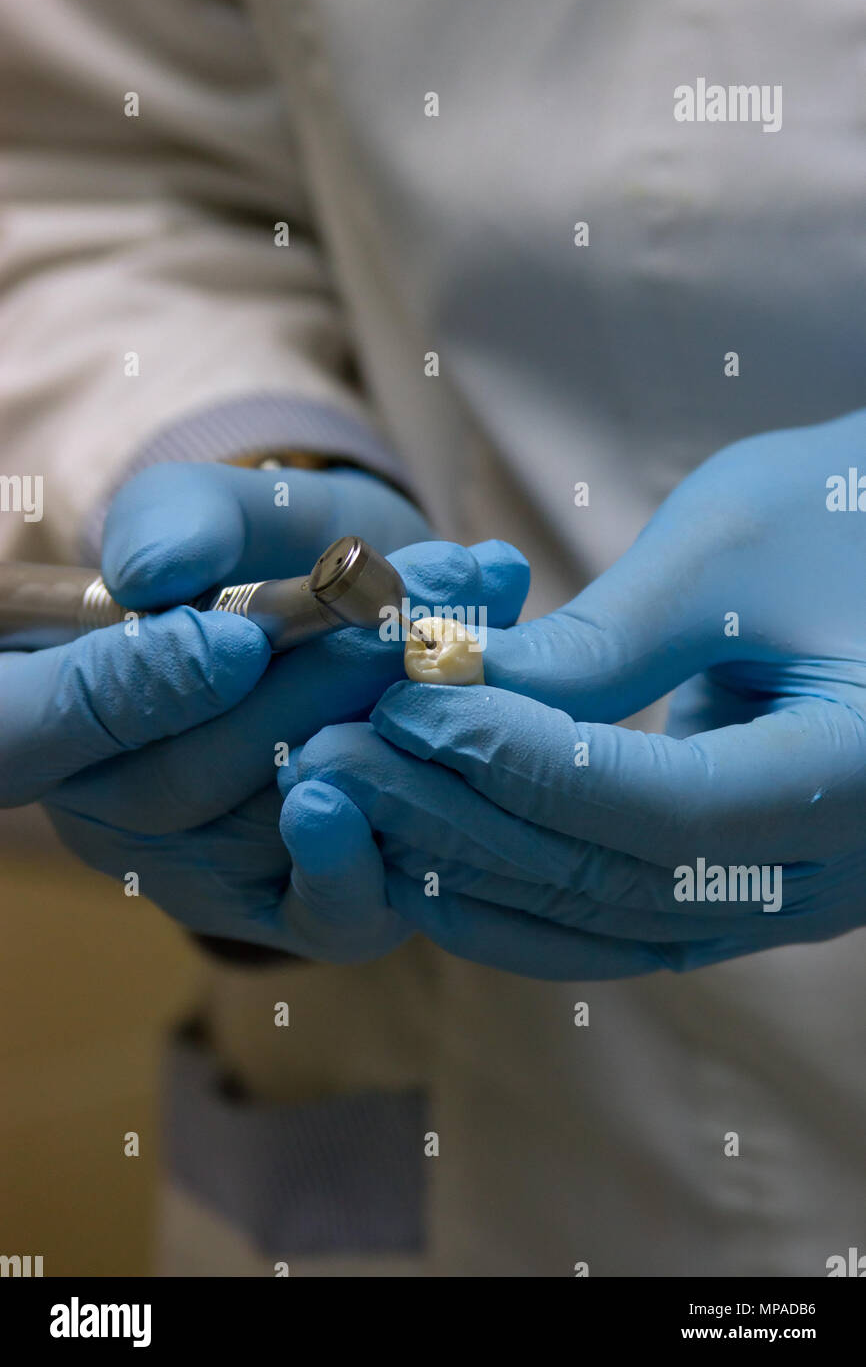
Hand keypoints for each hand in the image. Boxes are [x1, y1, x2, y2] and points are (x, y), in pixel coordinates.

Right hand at [42, 461, 528, 950]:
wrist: (359, 601)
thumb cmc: (265, 551)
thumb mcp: (214, 511)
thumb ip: (174, 521)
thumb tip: (151, 573)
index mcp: (50, 717)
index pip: (35, 731)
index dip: (138, 687)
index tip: (240, 637)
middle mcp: (110, 812)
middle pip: (185, 783)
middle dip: (310, 685)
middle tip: (404, 611)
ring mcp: (203, 873)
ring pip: (275, 825)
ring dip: (383, 724)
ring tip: (463, 630)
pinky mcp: (296, 911)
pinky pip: (337, 913)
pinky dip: (404, 831)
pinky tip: (465, 741)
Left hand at [287, 412, 865, 975]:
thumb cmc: (850, 513)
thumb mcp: (732, 550)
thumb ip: (601, 642)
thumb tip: (448, 692)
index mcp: (860, 775)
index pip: (663, 806)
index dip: (522, 765)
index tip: (404, 708)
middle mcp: (835, 873)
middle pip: (616, 882)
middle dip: (459, 823)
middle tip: (328, 762)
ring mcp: (792, 899)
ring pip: (605, 924)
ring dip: (466, 869)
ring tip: (347, 803)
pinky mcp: (744, 891)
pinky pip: (618, 922)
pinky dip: (517, 896)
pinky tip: (418, 856)